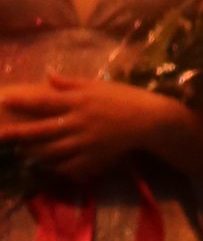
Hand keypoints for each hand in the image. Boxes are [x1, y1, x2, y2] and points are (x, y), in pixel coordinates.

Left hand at [0, 72, 176, 186]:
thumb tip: (47, 75)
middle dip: (16, 133)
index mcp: (79, 101)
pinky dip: (52, 165)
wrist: (149, 121)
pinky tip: (41, 164)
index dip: (23, 101)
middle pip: (41, 129)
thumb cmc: (124, 98)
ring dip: (31, 151)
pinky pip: (66, 164)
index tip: (4, 99)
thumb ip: (71, 83)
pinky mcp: (91, 157)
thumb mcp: (98, 85)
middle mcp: (78, 122)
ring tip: (16, 151)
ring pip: (50, 150)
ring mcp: (84, 142)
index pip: (45, 101)